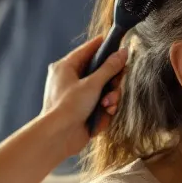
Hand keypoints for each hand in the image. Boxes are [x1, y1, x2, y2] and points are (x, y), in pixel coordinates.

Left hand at [41, 35, 127, 154]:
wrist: (58, 137)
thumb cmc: (68, 106)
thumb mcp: (92, 84)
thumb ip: (110, 68)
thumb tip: (123, 52)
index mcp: (66, 67)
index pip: (88, 49)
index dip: (105, 47)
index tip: (120, 46)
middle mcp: (70, 79)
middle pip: (100, 71)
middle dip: (111, 81)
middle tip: (116, 84)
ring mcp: (77, 95)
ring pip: (103, 89)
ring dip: (110, 96)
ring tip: (108, 105)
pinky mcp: (83, 110)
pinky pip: (101, 103)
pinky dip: (106, 108)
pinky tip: (106, 113)